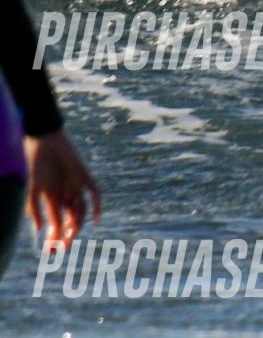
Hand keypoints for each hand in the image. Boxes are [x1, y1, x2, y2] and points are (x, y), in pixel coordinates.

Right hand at [25, 130, 99, 248]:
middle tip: (62, 248)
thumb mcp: (33, 189)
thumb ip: (34, 209)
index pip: (57, 223)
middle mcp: (67, 195)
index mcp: (54, 199)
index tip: (51, 253)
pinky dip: (97, 205)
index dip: (55, 238)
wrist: (45, 141)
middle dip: (67, 235)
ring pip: (80, 210)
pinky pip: (94, 192)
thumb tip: (38, 230)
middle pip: (71, 220)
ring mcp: (77, 186)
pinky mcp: (84, 176)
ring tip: (70, 235)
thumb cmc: (36, 164)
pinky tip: (96, 219)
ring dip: (77, 223)